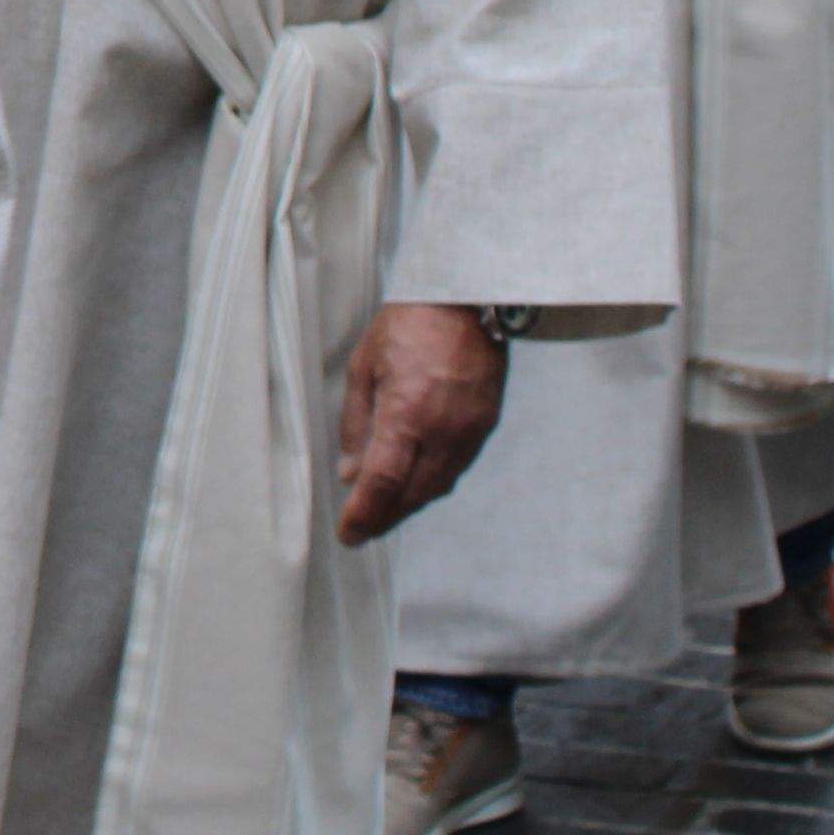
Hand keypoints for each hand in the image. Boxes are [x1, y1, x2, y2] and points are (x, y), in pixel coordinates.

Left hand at [335, 303, 508, 542]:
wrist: (465, 299)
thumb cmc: (407, 326)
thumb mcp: (364, 367)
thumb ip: (357, 424)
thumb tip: (350, 472)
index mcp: (407, 413)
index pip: (383, 482)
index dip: (364, 515)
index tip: (348, 535)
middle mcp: (443, 430)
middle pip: (412, 495)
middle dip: (384, 518)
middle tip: (360, 530)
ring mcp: (469, 431)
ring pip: (437, 487)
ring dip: (408, 505)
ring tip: (382, 513)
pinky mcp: (485, 426)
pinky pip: (455, 469)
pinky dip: (431, 483)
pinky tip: (413, 483)